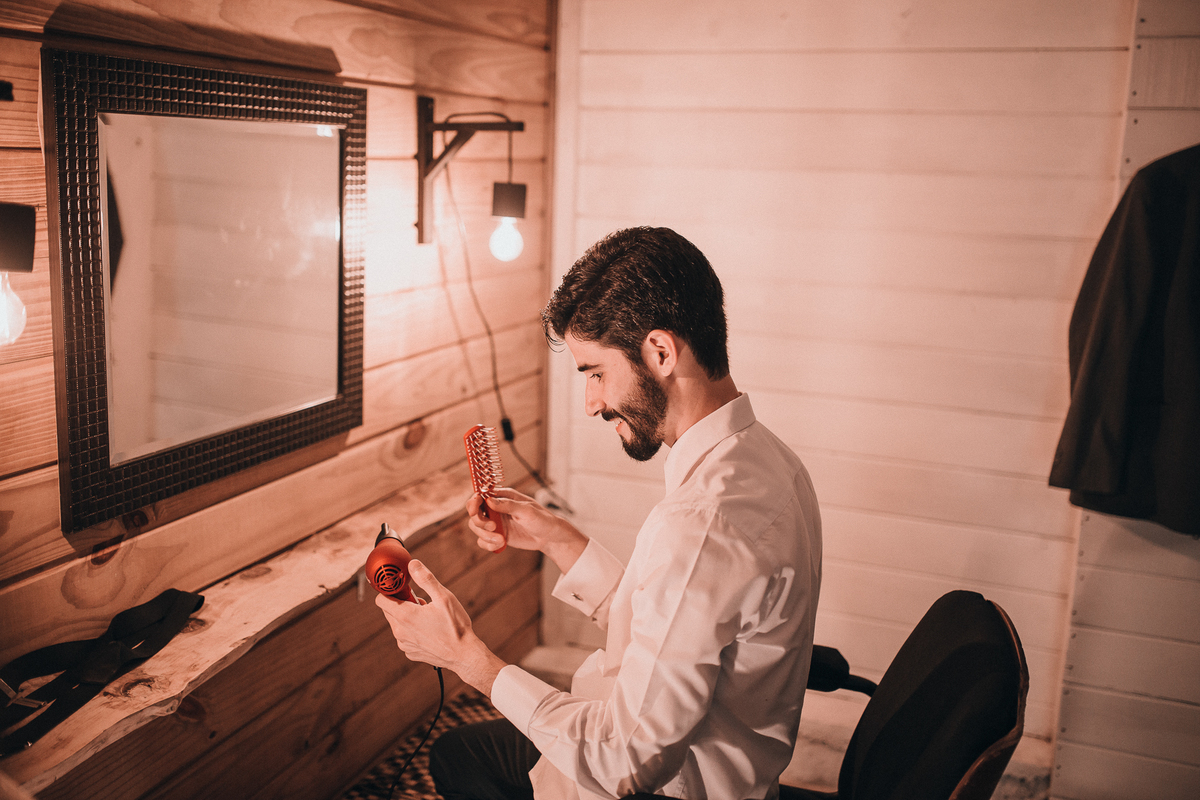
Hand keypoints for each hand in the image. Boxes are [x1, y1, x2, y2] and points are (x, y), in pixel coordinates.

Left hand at [375, 560, 505, 694]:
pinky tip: (429, 630)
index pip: (381, 599)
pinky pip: (404, 636)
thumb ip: (426, 579)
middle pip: (388, 611)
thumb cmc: (456, 626)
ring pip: (396, 624)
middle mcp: (400, 632)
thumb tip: (413, 564)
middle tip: (421, 601)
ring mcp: (404, 644)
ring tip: (427, 616)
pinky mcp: (410, 653)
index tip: (401, 588)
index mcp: (405, 616)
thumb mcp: (444, 597)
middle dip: (401, 603)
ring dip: (406, 617)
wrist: (464, 654)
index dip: (389, 591)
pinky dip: (412, 630)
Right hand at [466, 488, 588, 571]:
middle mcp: (496, 508)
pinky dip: (488, 544)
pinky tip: (500, 545)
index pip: (480, 495)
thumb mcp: (526, 511)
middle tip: (492, 527)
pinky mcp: (497, 535)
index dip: (473, 501)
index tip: (474, 510)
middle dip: (480, 521)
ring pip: (476, 528)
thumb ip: (508, 505)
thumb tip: (489, 500)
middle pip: (474, 512)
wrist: (549, 537)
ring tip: (500, 540)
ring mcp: (495, 522)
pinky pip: (483, 540)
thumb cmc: (542, 519)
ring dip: (485, 535)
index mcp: (503, 496)